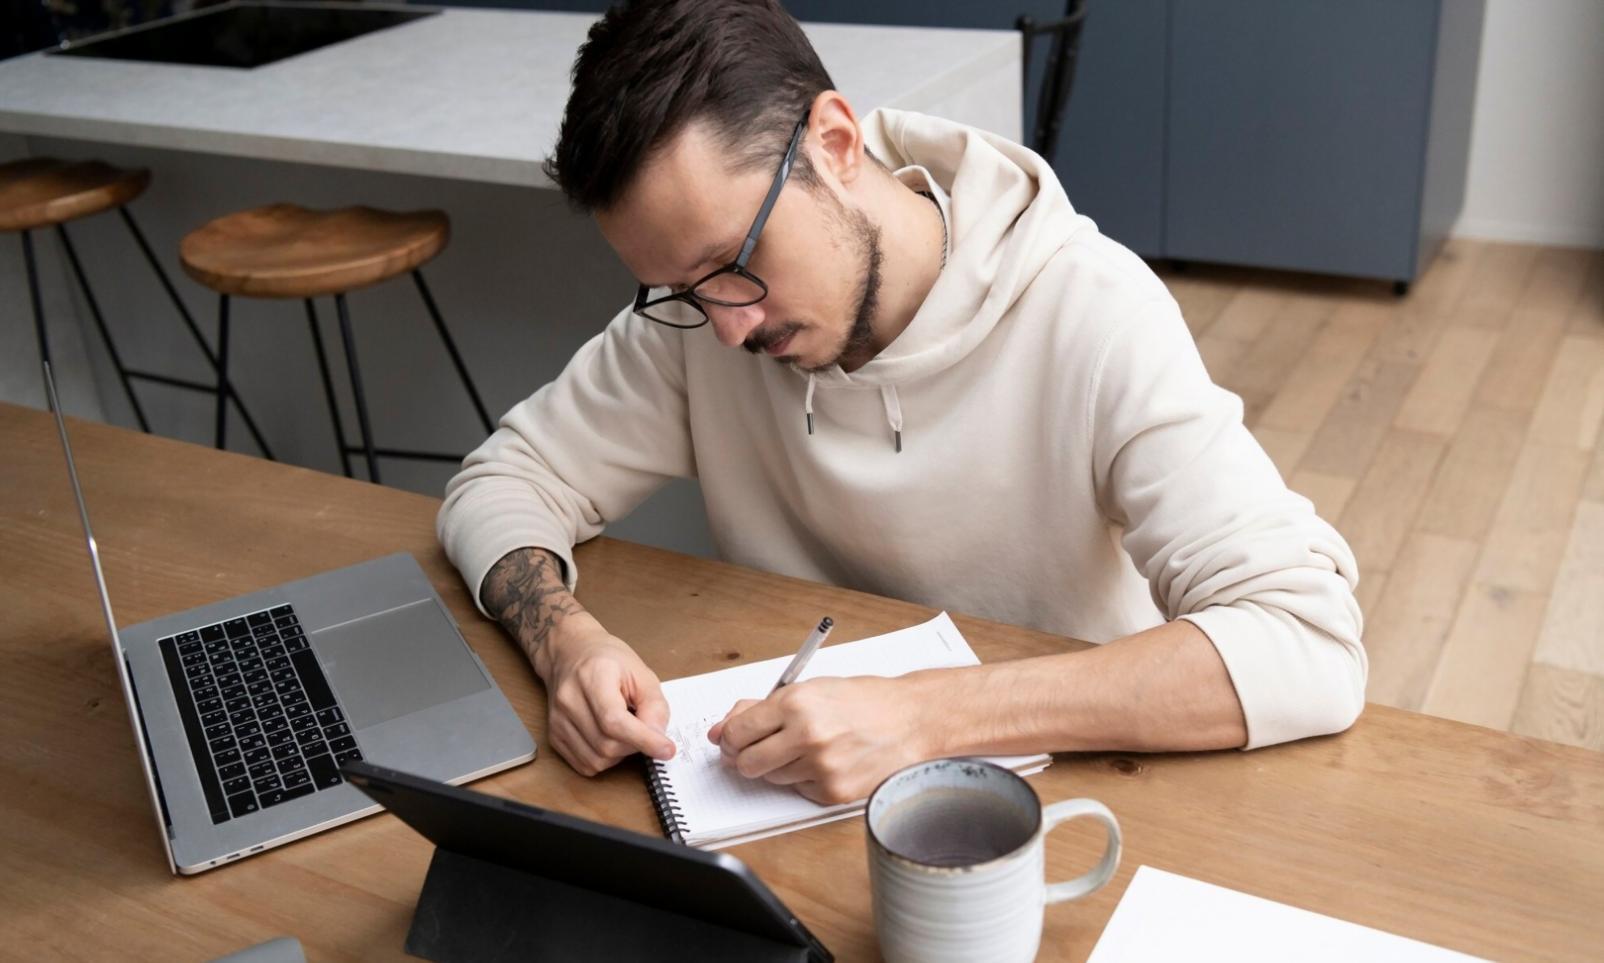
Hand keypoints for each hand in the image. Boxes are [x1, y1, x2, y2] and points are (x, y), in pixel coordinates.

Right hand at [539, 620, 675, 775]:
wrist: (570, 653)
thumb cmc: (607, 659)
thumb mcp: (641, 672)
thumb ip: (654, 705)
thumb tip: (658, 737)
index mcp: (592, 677)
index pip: (614, 721)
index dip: (643, 739)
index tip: (666, 749)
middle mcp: (569, 700)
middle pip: (607, 744)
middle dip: (635, 745)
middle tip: (644, 728)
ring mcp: (558, 720)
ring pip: (597, 760)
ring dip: (620, 754)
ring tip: (625, 729)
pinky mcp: (554, 736)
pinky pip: (585, 764)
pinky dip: (604, 759)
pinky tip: (610, 738)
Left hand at [707, 675, 934, 803]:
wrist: (912, 719)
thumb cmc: (864, 700)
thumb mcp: (811, 688)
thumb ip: (764, 707)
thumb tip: (724, 728)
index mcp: (795, 703)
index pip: (738, 732)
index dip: (730, 738)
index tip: (732, 740)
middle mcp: (806, 735)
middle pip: (747, 763)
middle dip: (745, 758)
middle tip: (756, 749)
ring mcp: (821, 767)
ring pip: (771, 778)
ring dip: (777, 766)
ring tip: (804, 748)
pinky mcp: (833, 791)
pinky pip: (798, 790)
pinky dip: (804, 778)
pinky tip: (825, 761)